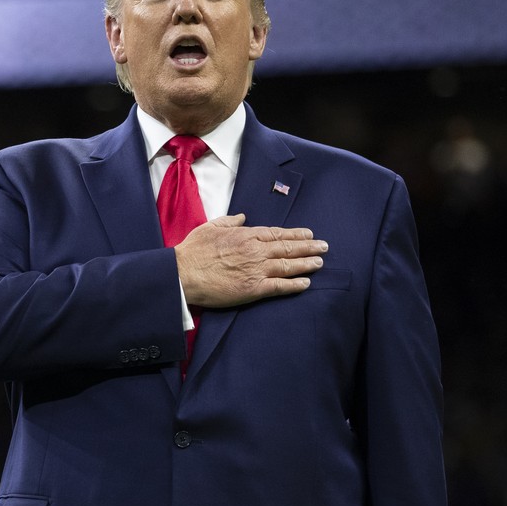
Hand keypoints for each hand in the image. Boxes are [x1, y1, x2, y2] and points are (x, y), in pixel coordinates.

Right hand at [174, 214, 327, 308]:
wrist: (182, 274)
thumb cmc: (192, 251)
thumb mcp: (210, 227)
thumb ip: (229, 221)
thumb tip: (243, 217)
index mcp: (245, 235)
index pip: (276, 234)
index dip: (295, 234)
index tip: (308, 234)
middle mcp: (255, 251)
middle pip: (288, 247)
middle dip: (308, 247)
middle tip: (324, 247)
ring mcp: (256, 270)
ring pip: (288, 265)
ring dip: (306, 263)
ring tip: (319, 262)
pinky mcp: (253, 288)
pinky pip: (280, 286)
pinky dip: (294, 284)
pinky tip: (306, 282)